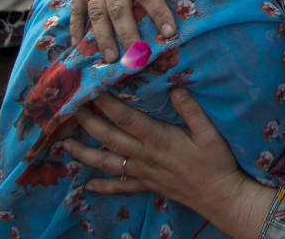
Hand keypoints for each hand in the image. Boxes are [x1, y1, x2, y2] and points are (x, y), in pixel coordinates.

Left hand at [63, 90, 273, 238]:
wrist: (220, 196)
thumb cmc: (215, 162)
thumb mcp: (209, 132)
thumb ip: (191, 110)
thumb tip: (175, 88)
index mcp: (159, 139)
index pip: (127, 118)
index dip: (107, 104)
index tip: (92, 91)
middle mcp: (145, 155)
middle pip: (110, 137)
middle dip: (88, 122)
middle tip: (70, 109)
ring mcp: (143, 172)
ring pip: (107, 162)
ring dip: (84, 154)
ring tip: (64, 146)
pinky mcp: (146, 185)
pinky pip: (120, 187)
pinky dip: (103, 186)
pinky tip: (87, 186)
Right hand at [68, 0, 200, 60]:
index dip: (158, 12)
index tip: (169, 32)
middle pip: (119, 8)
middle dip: (129, 34)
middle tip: (138, 58)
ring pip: (96, 11)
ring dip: (102, 36)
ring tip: (110, 58)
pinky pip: (75, 5)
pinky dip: (75, 25)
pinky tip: (76, 44)